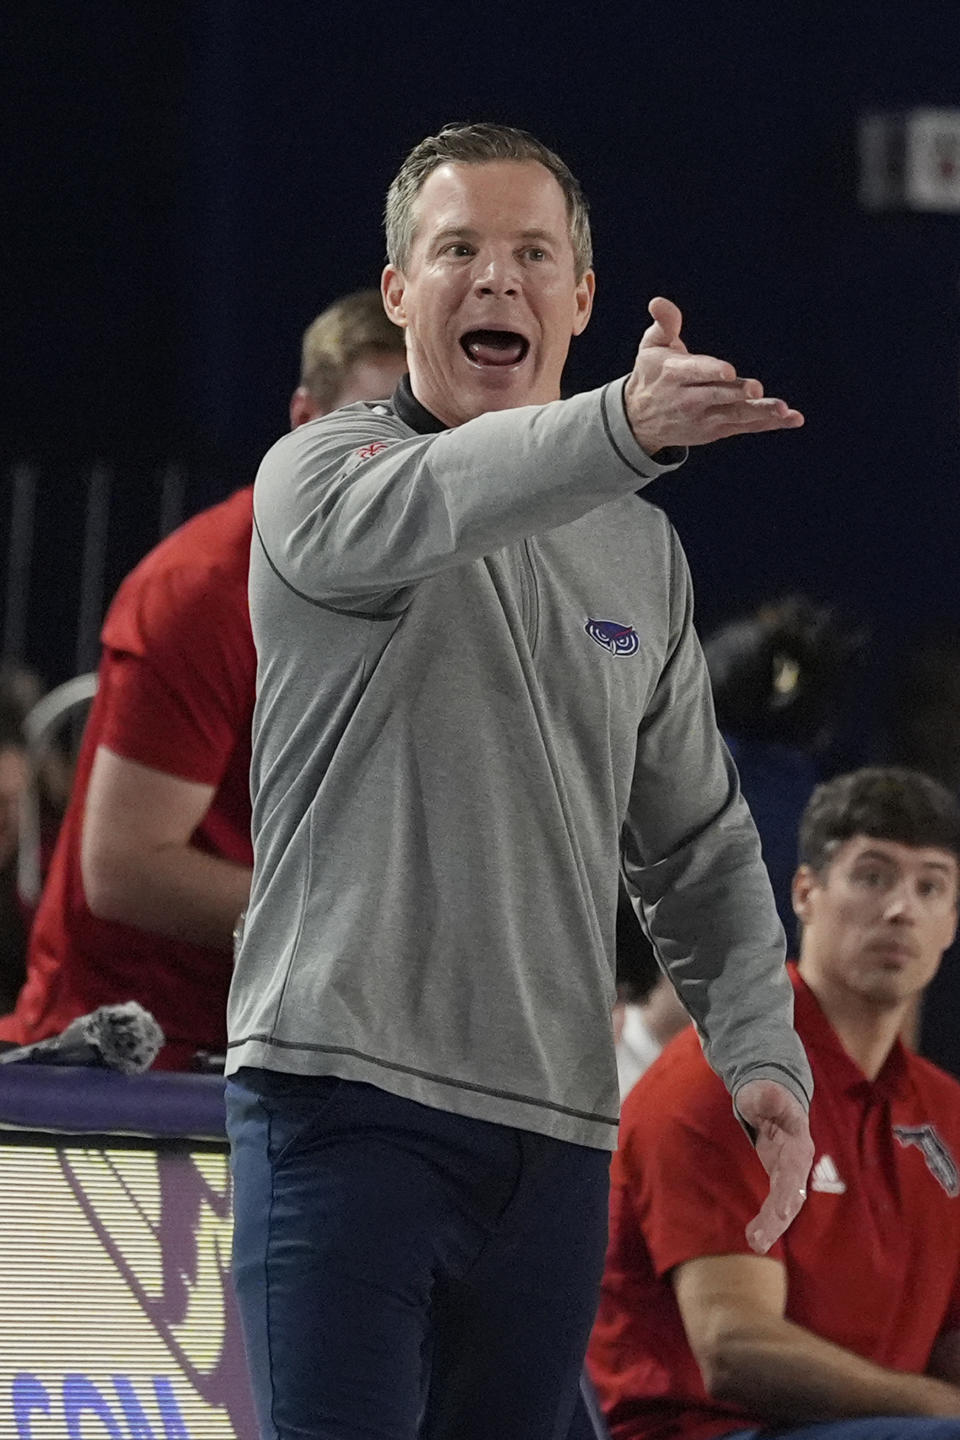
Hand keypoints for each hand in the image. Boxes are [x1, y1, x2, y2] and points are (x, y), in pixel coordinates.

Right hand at [624, 297, 803, 453]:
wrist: (639, 420)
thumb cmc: (652, 374)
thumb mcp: (651, 347)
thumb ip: (664, 324)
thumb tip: (658, 302)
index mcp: (674, 374)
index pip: (695, 372)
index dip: (712, 371)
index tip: (729, 372)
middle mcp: (689, 399)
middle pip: (718, 396)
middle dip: (738, 394)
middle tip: (757, 390)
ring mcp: (704, 418)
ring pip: (735, 415)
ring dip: (760, 413)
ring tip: (783, 410)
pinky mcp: (716, 431)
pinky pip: (746, 427)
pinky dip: (769, 423)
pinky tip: (792, 418)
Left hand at [735, 1077, 813, 1254]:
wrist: (773, 1099)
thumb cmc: (769, 1095)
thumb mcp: (766, 1092)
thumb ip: (767, 1095)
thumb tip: (768, 1093)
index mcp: (799, 1143)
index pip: (795, 1170)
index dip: (790, 1190)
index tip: (784, 1210)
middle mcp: (798, 1164)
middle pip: (791, 1195)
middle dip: (777, 1219)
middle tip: (759, 1240)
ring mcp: (790, 1174)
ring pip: (785, 1206)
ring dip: (773, 1227)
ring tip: (756, 1244)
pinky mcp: (781, 1181)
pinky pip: (776, 1205)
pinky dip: (768, 1222)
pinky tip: (754, 1238)